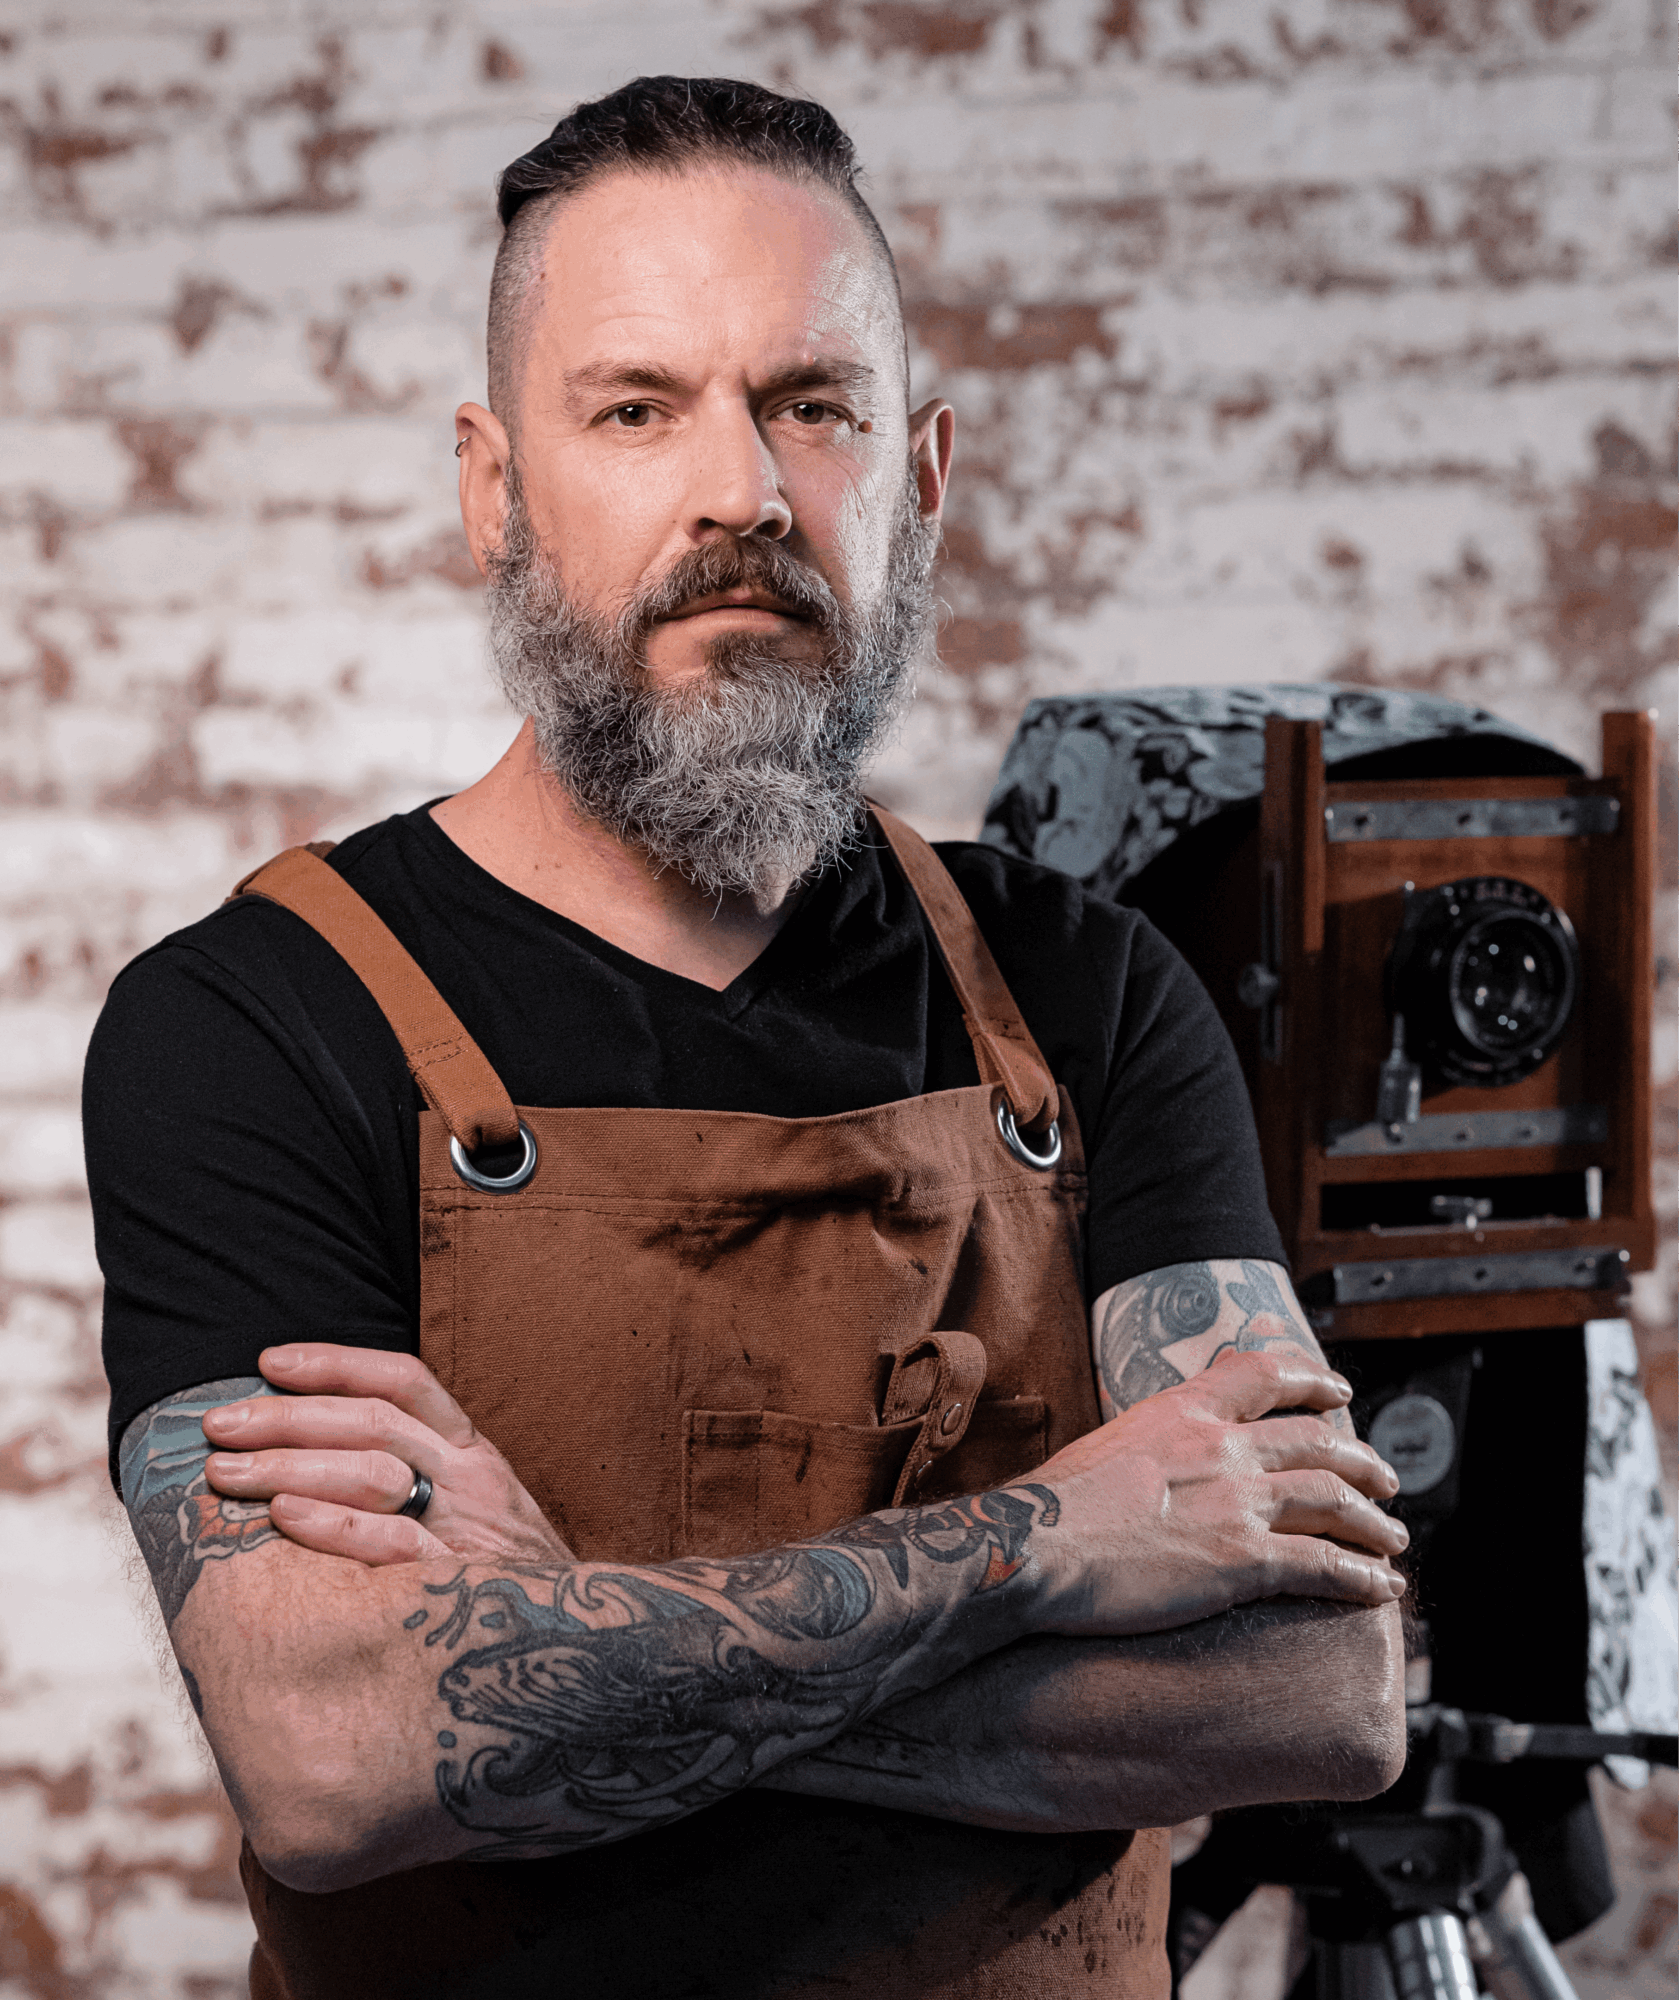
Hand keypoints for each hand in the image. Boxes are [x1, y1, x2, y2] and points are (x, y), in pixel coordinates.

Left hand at [201, 1344, 570, 1566]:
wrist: (583, 1642)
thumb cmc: (505, 1580)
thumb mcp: (475, 1511)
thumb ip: (417, 1479)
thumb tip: (312, 1458)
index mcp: (472, 1451)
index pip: (403, 1381)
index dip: (335, 1364)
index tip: (269, 1361)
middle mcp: (473, 1477)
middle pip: (374, 1422)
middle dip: (287, 1417)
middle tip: (218, 1426)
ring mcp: (471, 1526)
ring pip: (375, 1471)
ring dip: (289, 1465)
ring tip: (225, 1472)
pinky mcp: (463, 1581)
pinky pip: (393, 1543)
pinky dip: (334, 1525)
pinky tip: (285, 1515)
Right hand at [1027, 1347, 1406, 1636]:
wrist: (1033, 1544)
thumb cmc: (1053, 1506)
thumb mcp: (1106, 1444)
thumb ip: (1151, 1444)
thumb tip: (1157, 1460)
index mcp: (1183, 1412)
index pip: (1263, 1375)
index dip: (1312, 1381)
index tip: (1340, 1394)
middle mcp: (1220, 1447)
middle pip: (1317, 1444)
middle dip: (1362, 1463)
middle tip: (1385, 1480)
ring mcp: (1235, 1503)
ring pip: (1333, 1502)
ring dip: (1374, 1522)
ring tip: (1392, 1538)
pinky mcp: (1242, 1562)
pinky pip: (1323, 1566)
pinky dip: (1361, 1578)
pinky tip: (1380, 1588)